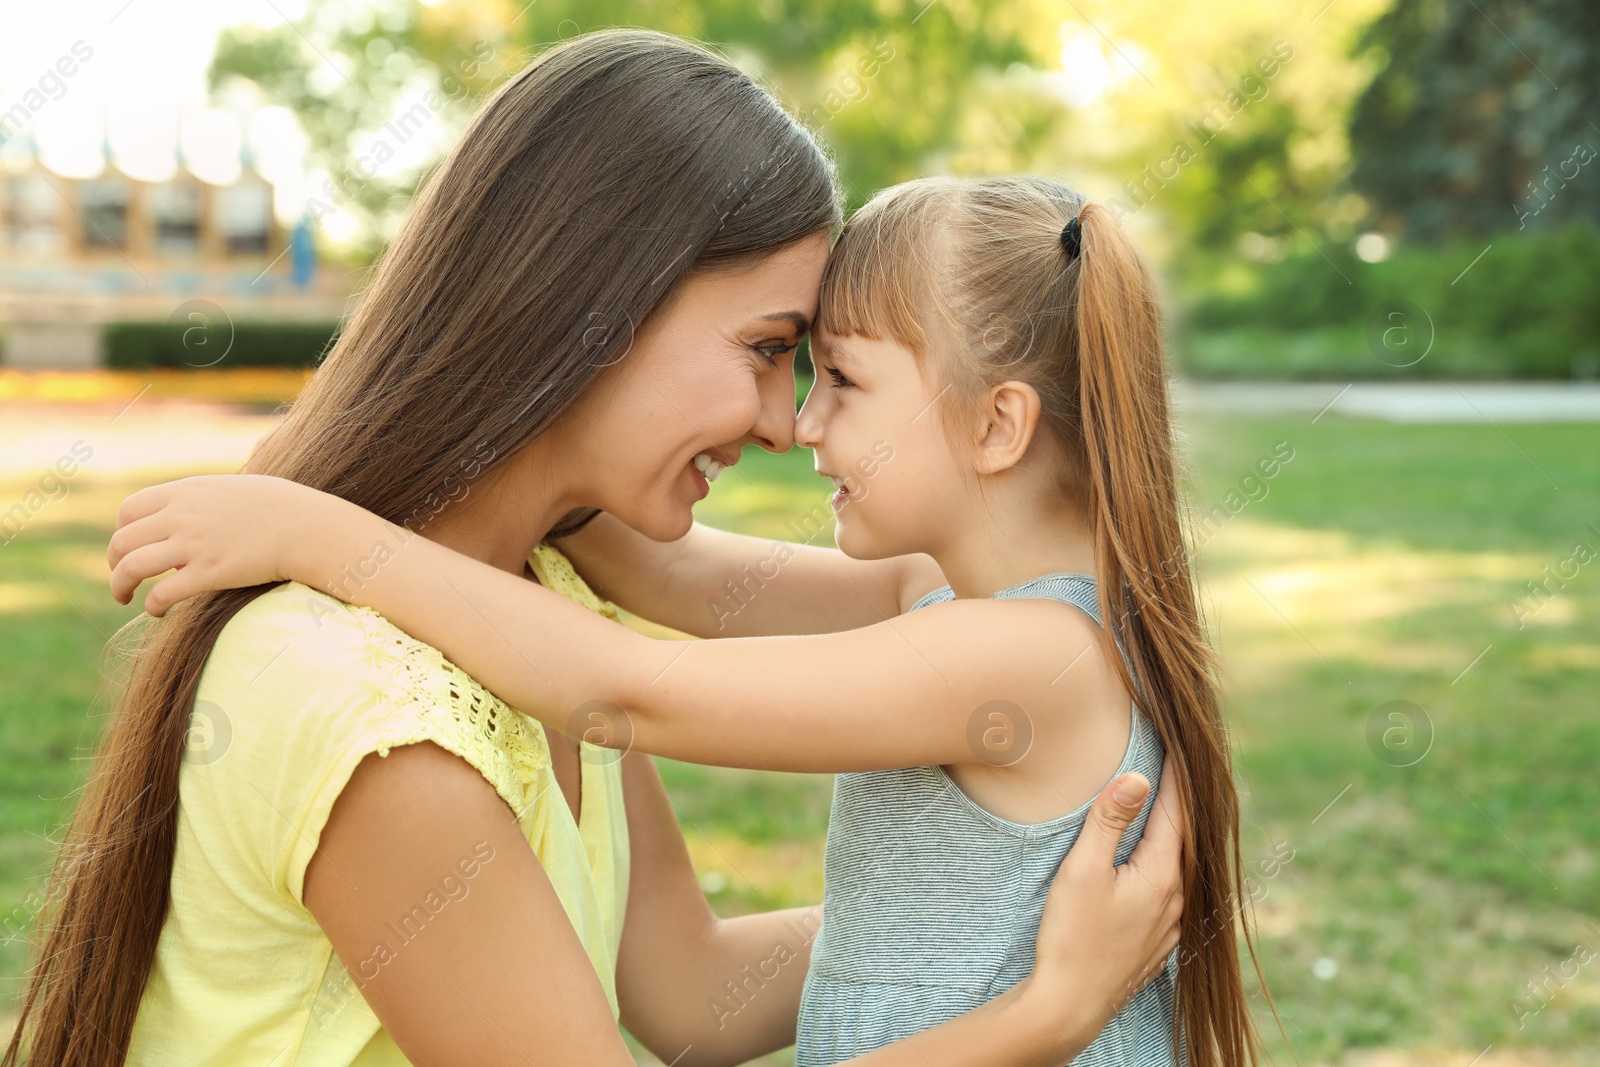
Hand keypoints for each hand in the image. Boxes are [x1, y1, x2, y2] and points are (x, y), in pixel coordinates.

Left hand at [107, 474, 328, 616]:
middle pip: (122, 541)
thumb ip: (203, 499)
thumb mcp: (233, 489)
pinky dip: (152, 605)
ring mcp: (194, 545)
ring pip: (131, 567)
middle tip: (122, 578)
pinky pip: (161, 593)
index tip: (131, 547)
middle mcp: (182, 516)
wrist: (308, 526)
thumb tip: (192, 511)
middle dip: (114, 563)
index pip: (129, 511)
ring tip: (124, 598)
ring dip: (119, 586)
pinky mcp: (209, 574)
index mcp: (186, 493)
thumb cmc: (280, 507)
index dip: (122, 531)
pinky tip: (158, 612)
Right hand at [1023, 754, 1185, 1052]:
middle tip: (1175, 762)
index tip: (1176, 741)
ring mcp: (1172, 922)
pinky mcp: (1159, 940)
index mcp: (1162, 874)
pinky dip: (1166, 863)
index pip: (1176, 810)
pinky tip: (1155, 860)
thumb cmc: (1071, 937)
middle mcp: (1178, 897)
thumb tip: (1138, 777)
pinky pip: (1172, 889)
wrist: (1071, 1005)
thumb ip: (1110, 821)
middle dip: (1176, 799)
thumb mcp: (1082, 870)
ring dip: (1172, 833)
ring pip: (1179, 864)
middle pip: (1182, 835)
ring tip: (1166, 804)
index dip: (1174, 774)